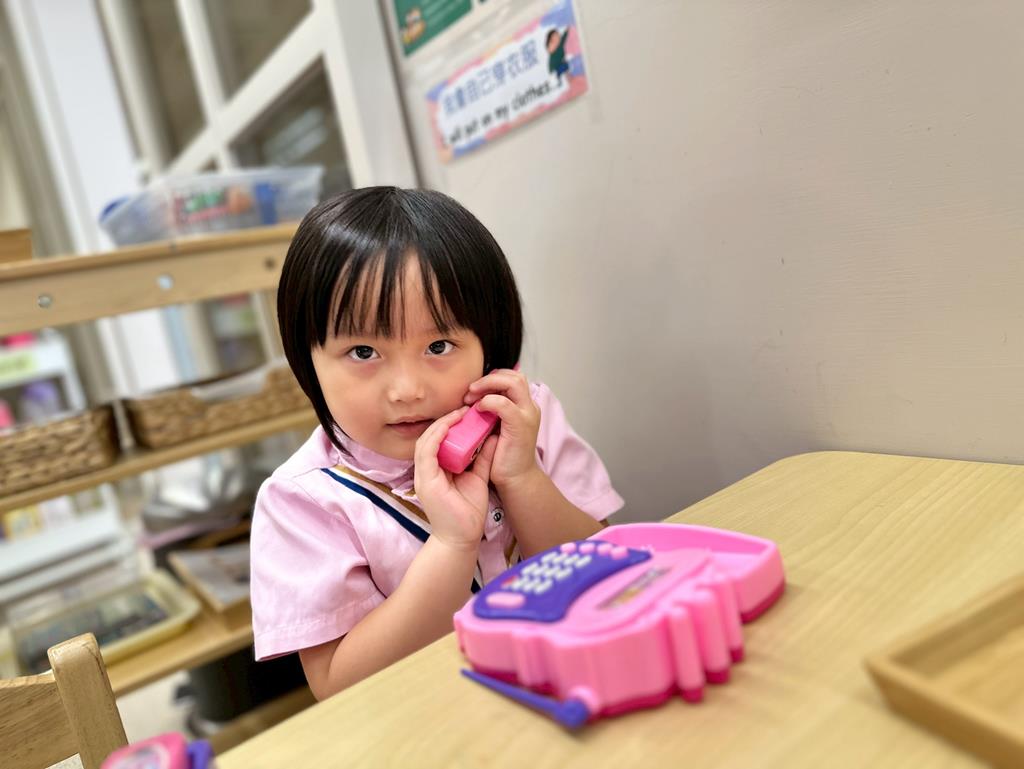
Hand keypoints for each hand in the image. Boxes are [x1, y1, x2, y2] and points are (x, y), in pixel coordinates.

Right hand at [414, 407, 496, 551]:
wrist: (462, 539)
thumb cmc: (468, 513)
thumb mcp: (478, 478)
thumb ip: (483, 459)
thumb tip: (492, 437)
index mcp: (437, 470)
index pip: (439, 440)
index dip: (450, 424)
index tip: (468, 413)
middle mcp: (427, 471)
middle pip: (430, 437)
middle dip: (446, 420)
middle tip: (464, 407)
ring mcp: (423, 475)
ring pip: (426, 440)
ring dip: (442, 424)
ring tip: (460, 412)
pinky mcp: (425, 480)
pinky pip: (427, 451)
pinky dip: (437, 436)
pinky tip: (450, 425)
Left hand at [463, 368, 540, 489]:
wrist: (516, 479)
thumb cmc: (503, 456)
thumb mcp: (497, 427)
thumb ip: (492, 412)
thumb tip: (471, 399)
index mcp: (525, 406)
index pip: (511, 378)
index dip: (492, 378)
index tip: (474, 391)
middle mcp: (530, 407)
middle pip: (514, 375)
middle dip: (489, 378)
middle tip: (471, 391)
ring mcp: (527, 415)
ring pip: (512, 382)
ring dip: (488, 385)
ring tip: (472, 397)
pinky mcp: (520, 425)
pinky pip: (503, 403)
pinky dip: (488, 402)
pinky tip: (478, 409)